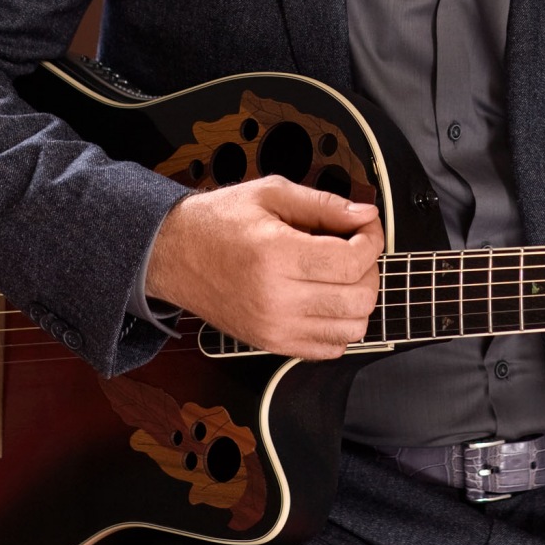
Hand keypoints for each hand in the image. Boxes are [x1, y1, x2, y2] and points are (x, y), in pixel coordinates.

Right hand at [145, 177, 382, 359]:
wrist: (173, 255)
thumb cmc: (217, 222)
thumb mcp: (269, 193)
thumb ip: (323, 204)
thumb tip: (365, 214)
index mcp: (276, 254)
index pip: (351, 261)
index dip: (371, 241)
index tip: (365, 228)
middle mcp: (276, 298)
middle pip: (358, 297)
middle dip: (369, 269)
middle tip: (355, 249)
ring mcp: (274, 327)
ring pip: (351, 328)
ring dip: (359, 300)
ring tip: (342, 276)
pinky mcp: (270, 344)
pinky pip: (329, 350)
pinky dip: (340, 328)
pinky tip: (328, 301)